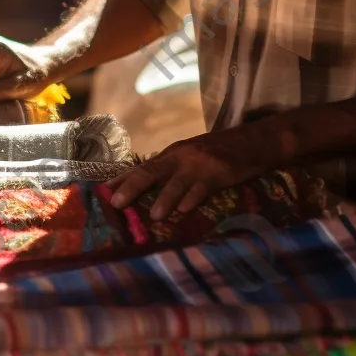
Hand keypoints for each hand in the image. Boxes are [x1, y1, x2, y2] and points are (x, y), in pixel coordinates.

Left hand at [106, 130, 268, 221]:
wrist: (254, 140)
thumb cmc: (219, 152)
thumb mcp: (190, 157)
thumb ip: (171, 171)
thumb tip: (146, 191)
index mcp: (172, 154)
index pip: (141, 167)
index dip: (121, 179)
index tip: (101, 191)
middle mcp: (181, 157)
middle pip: (151, 171)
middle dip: (132, 187)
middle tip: (115, 202)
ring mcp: (200, 163)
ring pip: (177, 182)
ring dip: (165, 198)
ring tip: (153, 215)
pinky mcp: (220, 171)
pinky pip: (204, 186)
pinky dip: (194, 197)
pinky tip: (186, 209)